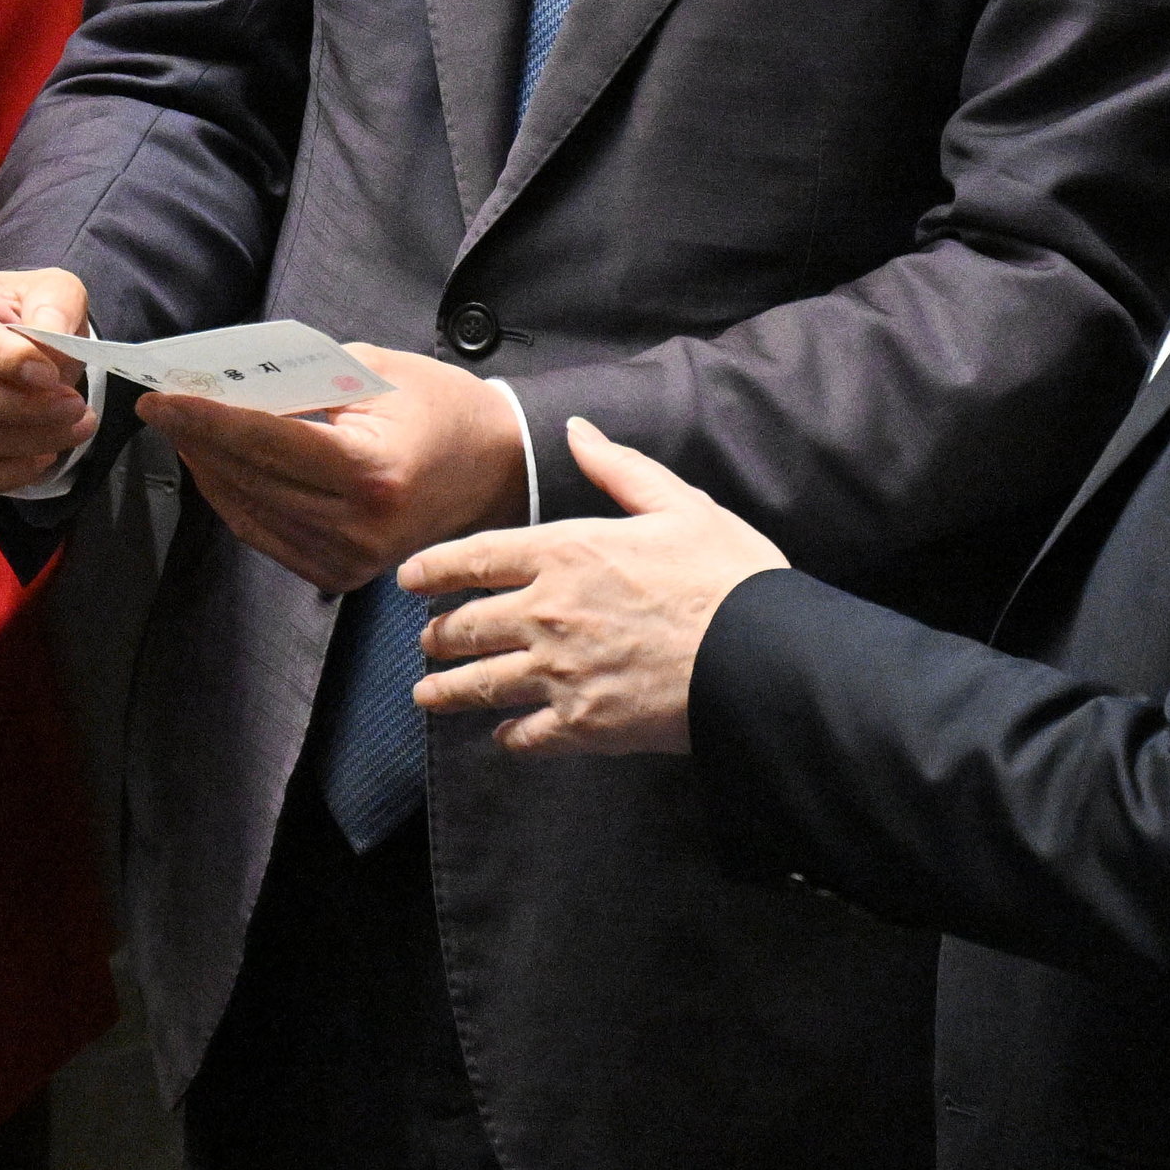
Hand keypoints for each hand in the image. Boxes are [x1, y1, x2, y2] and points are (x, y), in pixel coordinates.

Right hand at [0, 257, 99, 499]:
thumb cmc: (15, 315)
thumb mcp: (46, 290)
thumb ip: (55, 304)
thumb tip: (49, 337)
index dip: (6, 358)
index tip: (54, 376)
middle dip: (22, 407)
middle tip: (74, 410)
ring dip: (22, 443)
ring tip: (68, 432)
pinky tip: (36, 458)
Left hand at [141, 344, 526, 594]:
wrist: (498, 468)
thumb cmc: (440, 408)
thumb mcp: (374, 373)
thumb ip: (300, 382)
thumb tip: (227, 386)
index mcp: (372, 472)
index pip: (266, 443)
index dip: (206, 420)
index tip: (160, 400)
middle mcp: (359, 527)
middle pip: (250, 479)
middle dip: (198, 440)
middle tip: (163, 405)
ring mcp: (351, 560)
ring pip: (249, 512)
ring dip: (209, 469)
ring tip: (184, 429)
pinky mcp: (342, 576)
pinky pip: (267, 535)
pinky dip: (236, 500)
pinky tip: (217, 466)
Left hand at [398, 418, 788, 754]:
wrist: (762, 656)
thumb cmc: (727, 576)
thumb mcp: (677, 503)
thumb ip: (618, 468)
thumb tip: (576, 431)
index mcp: (564, 551)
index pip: (473, 558)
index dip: (432, 569)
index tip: (408, 579)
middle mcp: (547, 612)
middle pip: (466, 626)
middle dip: (438, 634)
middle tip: (426, 641)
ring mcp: (559, 672)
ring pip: (480, 685)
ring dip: (448, 691)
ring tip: (427, 696)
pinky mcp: (582, 725)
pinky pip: (526, 735)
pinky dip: (508, 738)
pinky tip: (503, 738)